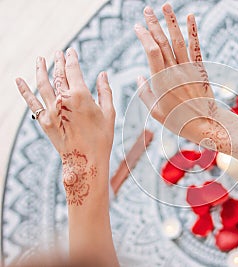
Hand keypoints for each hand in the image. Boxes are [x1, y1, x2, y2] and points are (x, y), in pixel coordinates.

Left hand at [16, 48, 115, 204]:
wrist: (86, 161)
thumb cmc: (102, 138)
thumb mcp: (109, 113)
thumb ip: (105, 91)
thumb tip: (102, 74)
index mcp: (81, 96)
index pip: (73, 70)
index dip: (71, 59)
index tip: (70, 52)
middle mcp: (63, 100)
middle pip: (58, 74)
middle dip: (58, 61)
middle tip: (58, 53)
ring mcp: (52, 110)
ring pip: (42, 84)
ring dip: (40, 69)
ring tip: (40, 59)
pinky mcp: (44, 121)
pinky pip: (31, 103)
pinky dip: (24, 91)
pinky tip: (19, 80)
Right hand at [135, 4, 234, 151]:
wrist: (205, 124)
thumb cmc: (178, 120)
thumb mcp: (156, 111)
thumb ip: (145, 93)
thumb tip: (139, 77)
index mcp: (162, 80)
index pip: (152, 51)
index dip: (144, 36)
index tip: (137, 27)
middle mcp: (175, 70)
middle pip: (163, 42)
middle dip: (153, 24)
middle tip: (146, 10)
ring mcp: (188, 68)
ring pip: (178, 40)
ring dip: (171, 22)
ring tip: (165, 6)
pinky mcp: (199, 69)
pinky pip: (196, 47)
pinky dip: (193, 31)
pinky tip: (191, 17)